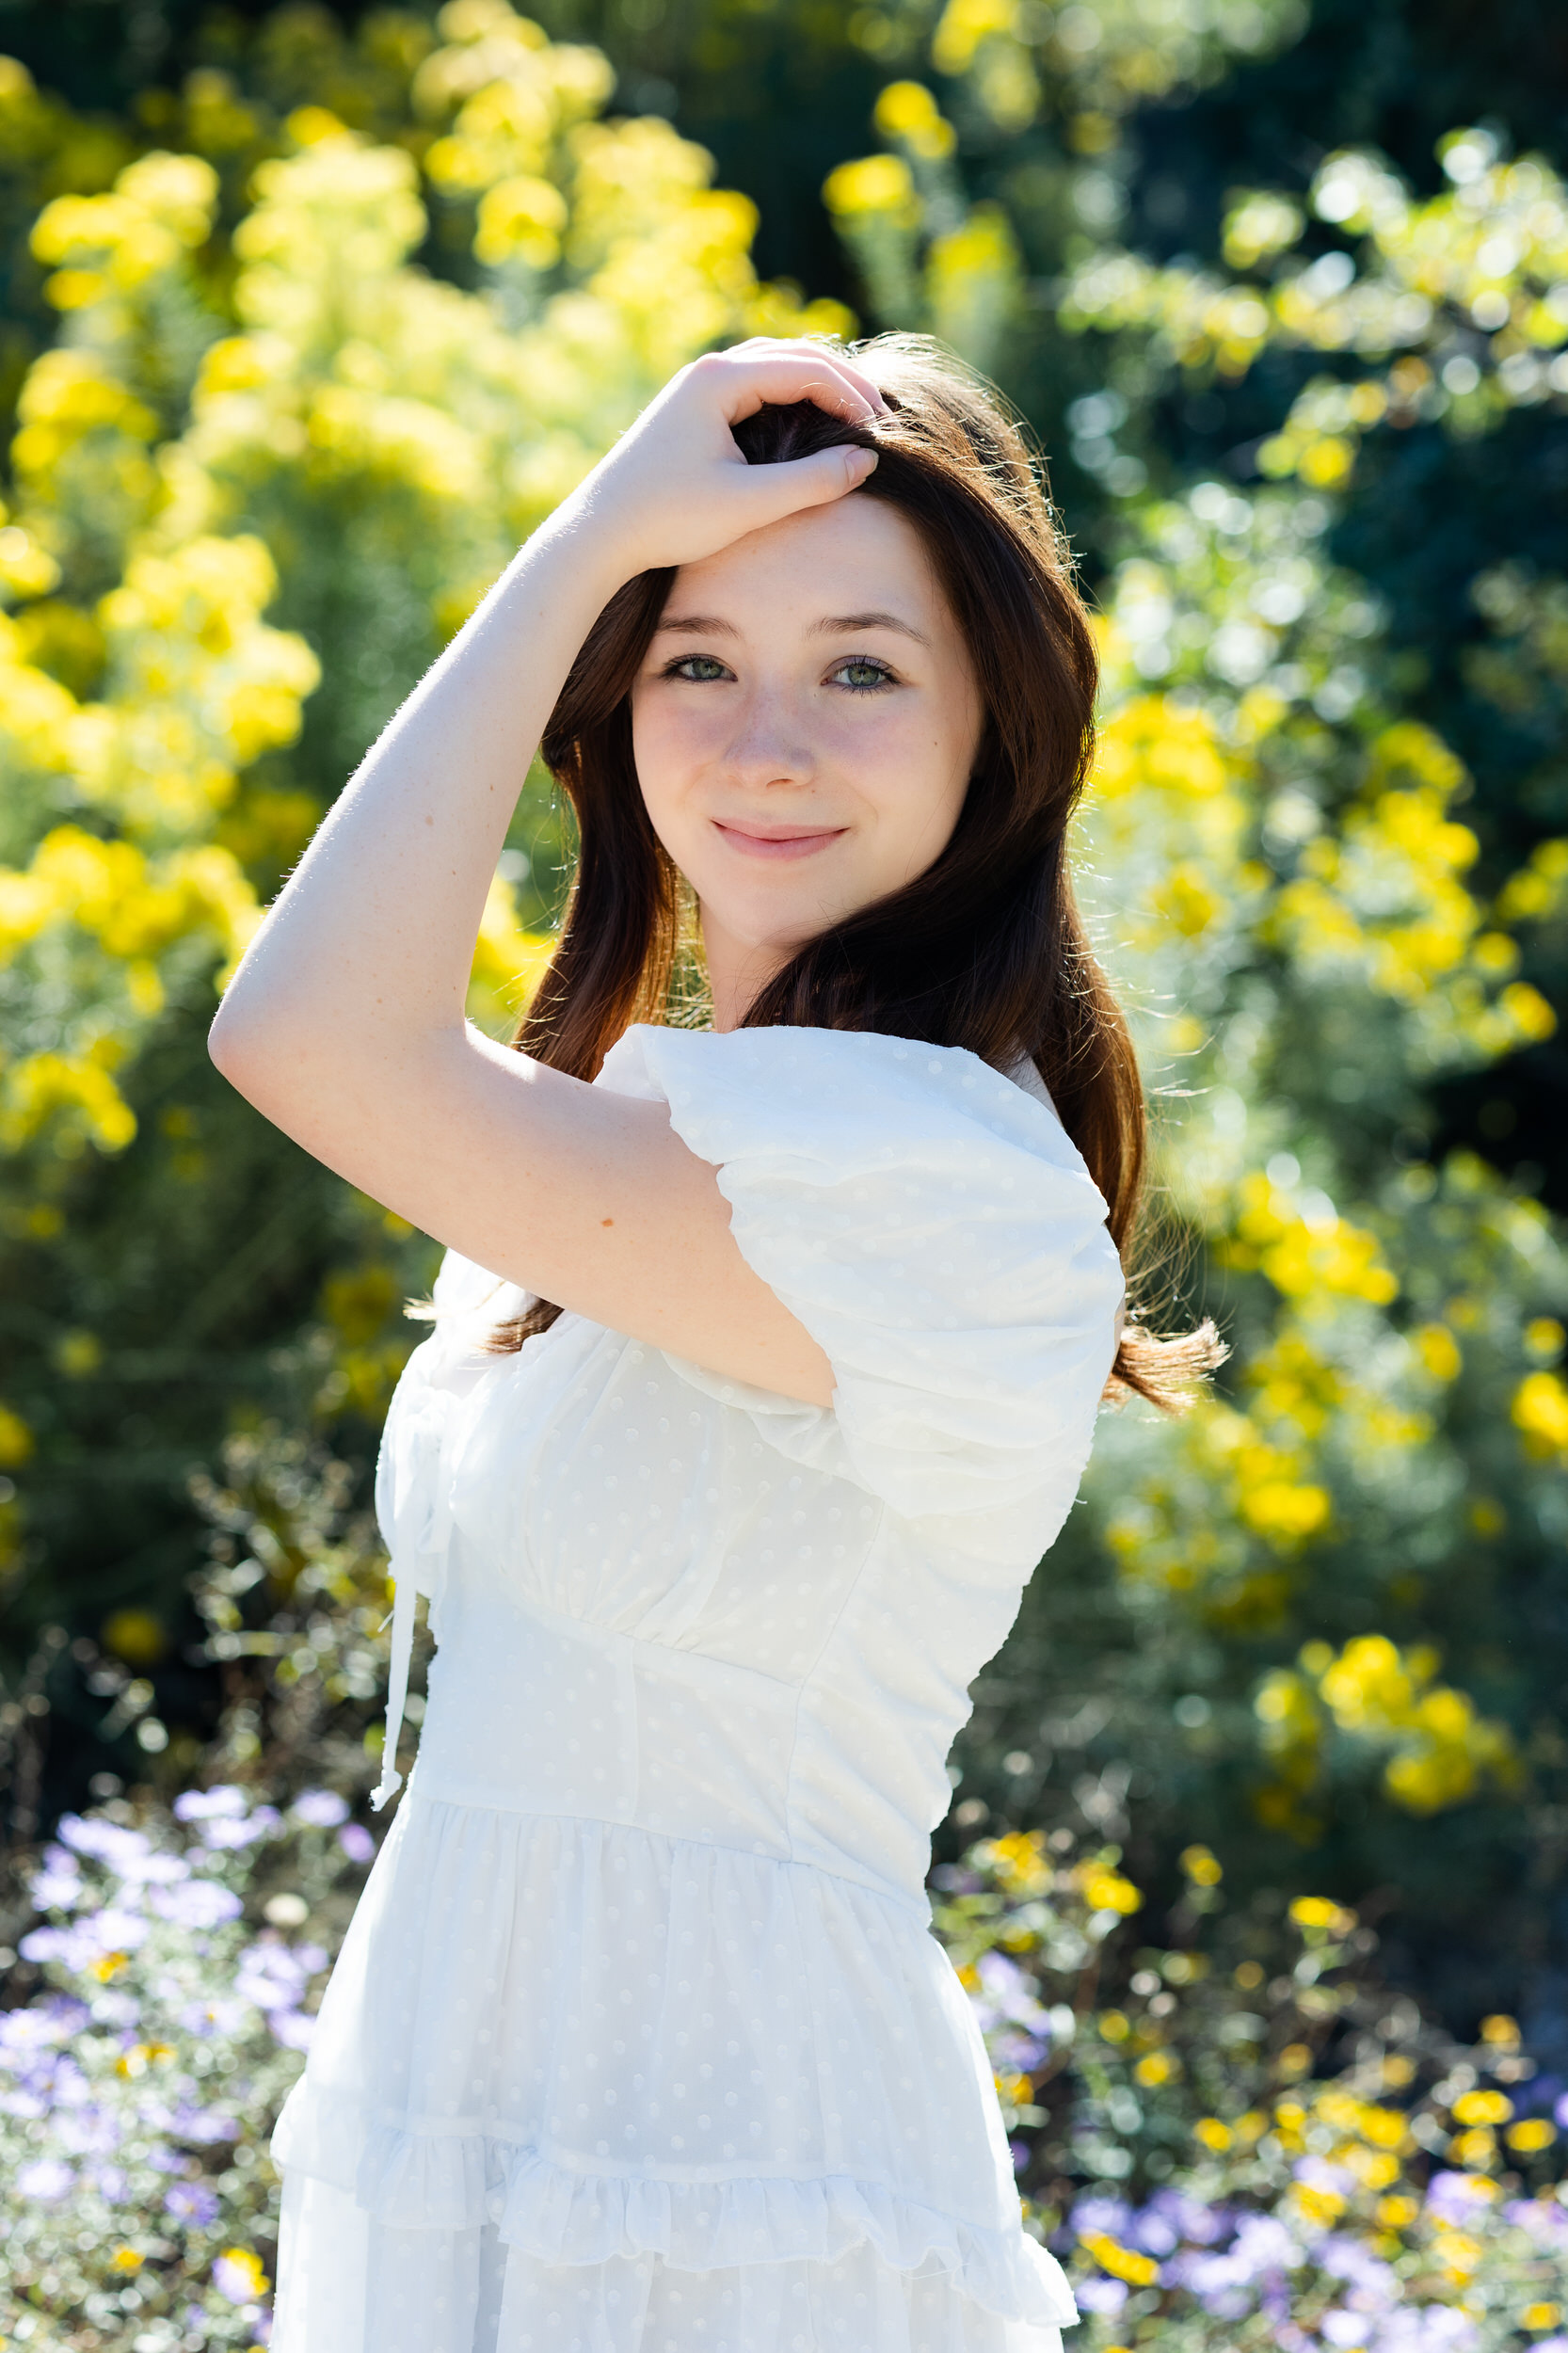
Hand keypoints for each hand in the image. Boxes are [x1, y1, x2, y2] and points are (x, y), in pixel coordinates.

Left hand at [560, 336, 887, 580]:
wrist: (600, 532)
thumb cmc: (667, 519)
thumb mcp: (748, 505)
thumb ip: (811, 481)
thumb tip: (865, 461)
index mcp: (720, 379)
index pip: (806, 370)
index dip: (852, 397)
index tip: (881, 435)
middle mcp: (707, 370)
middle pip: (793, 356)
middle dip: (841, 383)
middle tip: (880, 417)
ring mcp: (697, 386)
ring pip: (772, 367)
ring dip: (816, 385)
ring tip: (853, 415)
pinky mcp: (691, 408)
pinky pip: (753, 386)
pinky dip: (789, 396)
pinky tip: (808, 424)